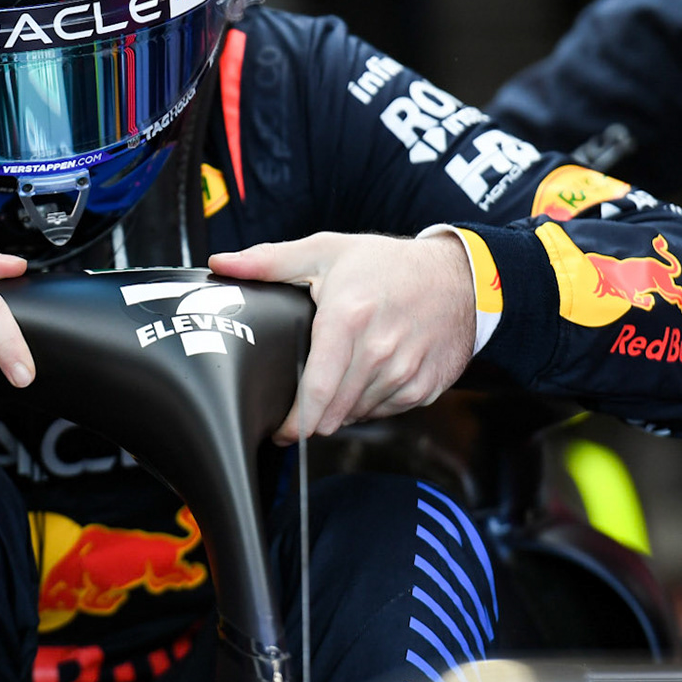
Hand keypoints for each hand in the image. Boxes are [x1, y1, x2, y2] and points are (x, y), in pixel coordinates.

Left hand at [209, 231, 475, 444]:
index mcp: (348, 319)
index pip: (317, 392)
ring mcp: (406, 373)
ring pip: (357, 415)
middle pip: (333, 412)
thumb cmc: (387, 263)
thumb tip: (220, 263)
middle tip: (297, 408)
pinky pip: (384, 412)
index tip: (278, 429)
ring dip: (340, 410)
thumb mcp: (326, 251)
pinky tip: (366, 378)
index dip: (293, 421)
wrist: (460, 277)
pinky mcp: (425, 388)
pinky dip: (369, 404)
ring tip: (335, 381)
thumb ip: (268, 261)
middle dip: (311, 417)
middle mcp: (380, 351)